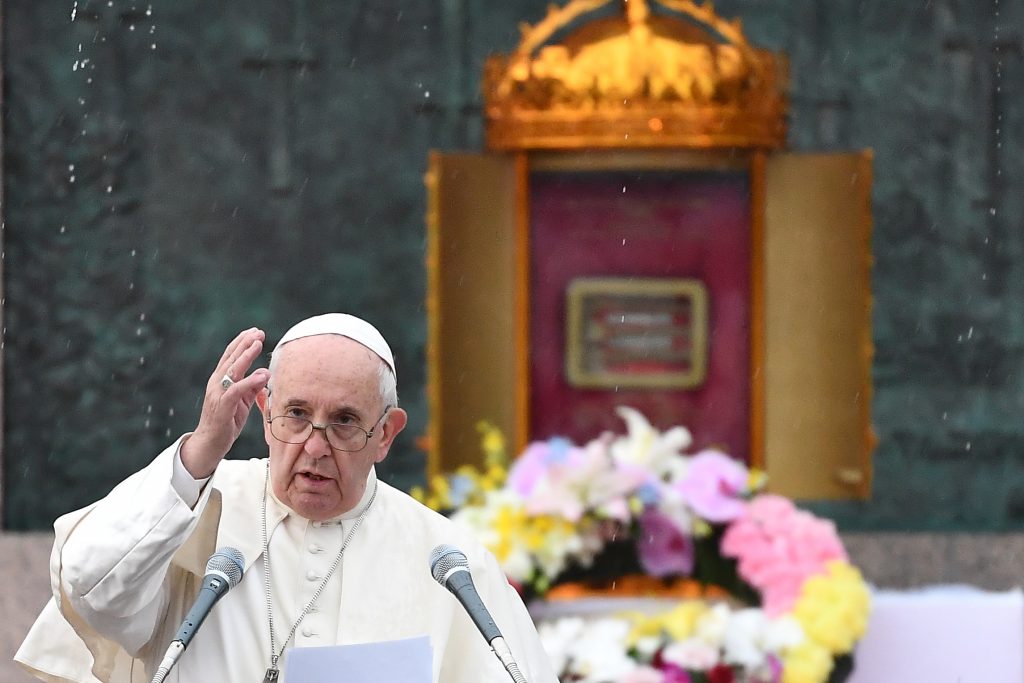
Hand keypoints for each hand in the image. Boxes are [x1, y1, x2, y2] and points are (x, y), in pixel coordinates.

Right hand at [180, 327, 270, 478]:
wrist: (210, 443)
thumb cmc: (226, 421)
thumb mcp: (242, 401)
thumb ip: (251, 387)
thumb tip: (265, 373)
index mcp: (221, 380)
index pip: (231, 356)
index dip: (242, 343)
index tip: (255, 332)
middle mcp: (217, 383)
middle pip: (231, 358)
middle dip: (245, 343)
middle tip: (258, 331)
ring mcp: (218, 393)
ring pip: (232, 370)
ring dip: (246, 356)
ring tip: (258, 344)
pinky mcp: (222, 406)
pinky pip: (236, 390)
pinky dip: (250, 381)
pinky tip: (262, 375)